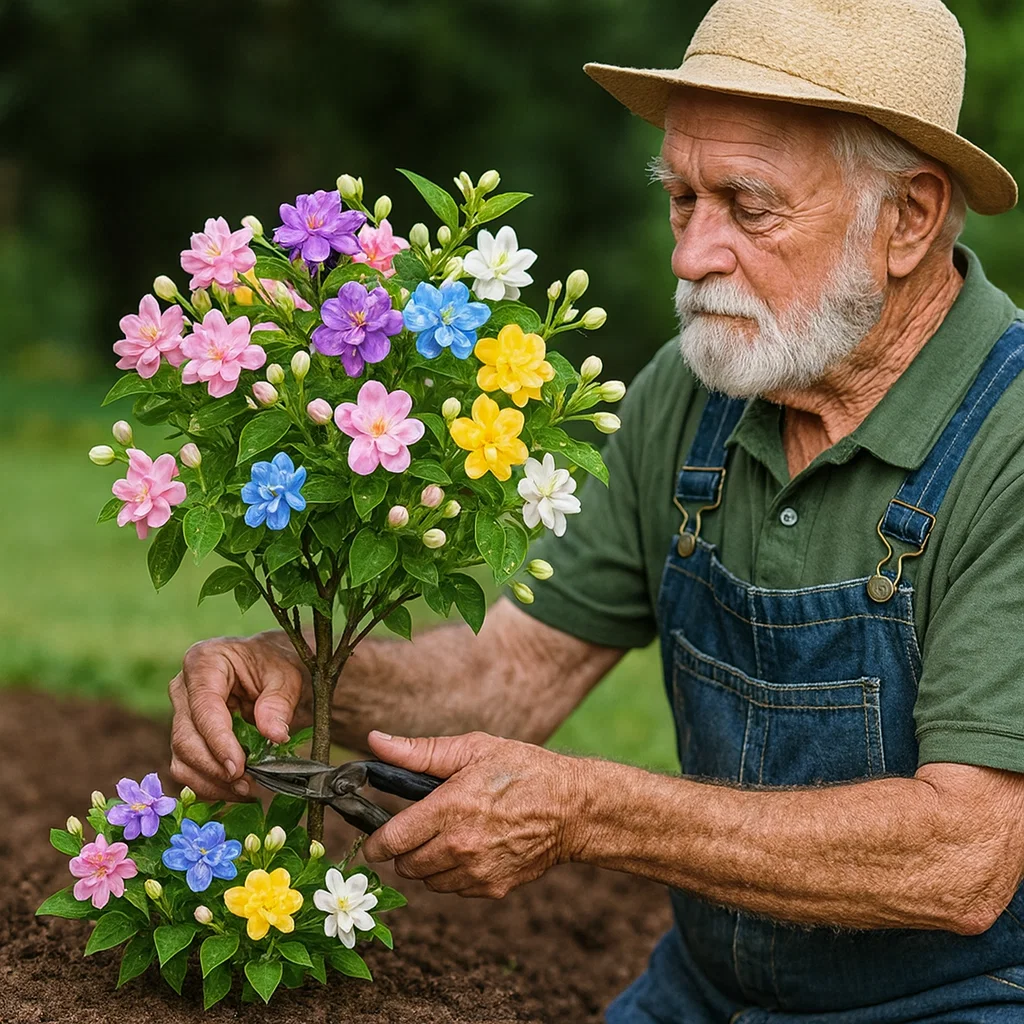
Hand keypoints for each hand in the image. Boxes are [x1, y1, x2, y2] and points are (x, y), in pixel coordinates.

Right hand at [168, 631, 308, 799]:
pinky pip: (187, 766)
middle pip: (185, 738)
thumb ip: (279, 703)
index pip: (203, 709)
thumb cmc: (273, 664)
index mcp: (203, 662)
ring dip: (210, 782)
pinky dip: (209, 783)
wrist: (264, 663)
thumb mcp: (285, 676)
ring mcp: (179, 712)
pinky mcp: (184, 733)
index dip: (218, 742)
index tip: (238, 768)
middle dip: (214, 768)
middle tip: (246, 784)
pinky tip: (234, 789)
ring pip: (181, 758)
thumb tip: (275, 736)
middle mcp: (182, 687)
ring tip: (244, 789)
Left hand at [361, 730, 584, 898]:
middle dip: (404, 850)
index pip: (392, 839)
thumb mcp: (473, 748)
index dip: (376, 841)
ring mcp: (477, 871)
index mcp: (451, 807)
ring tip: (447, 837)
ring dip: (428, 864)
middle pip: (405, 865)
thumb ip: (419, 751)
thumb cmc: (523, 770)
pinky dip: (453, 874)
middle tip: (419, 830)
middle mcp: (460, 845)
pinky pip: (454, 889)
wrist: (572, 808)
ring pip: (428, 881)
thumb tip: (375, 741)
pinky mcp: (493, 888)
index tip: (375, 838)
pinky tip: (470, 849)